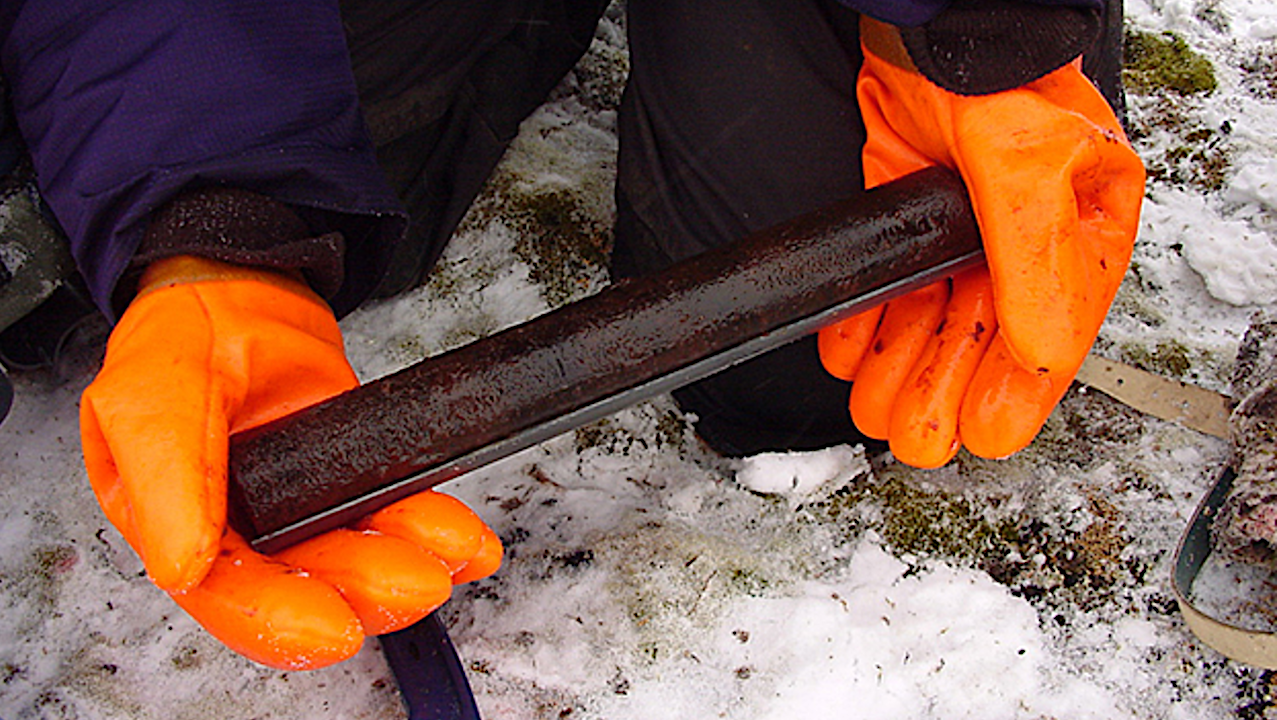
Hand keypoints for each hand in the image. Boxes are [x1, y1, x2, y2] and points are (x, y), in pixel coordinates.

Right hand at [80, 256, 500, 668]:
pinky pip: (395, 514)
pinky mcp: (351, 480)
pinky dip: (437, 531)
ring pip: (361, 557)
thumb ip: (166, 478)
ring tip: (451, 547)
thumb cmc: (180, 339)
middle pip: (310, 585)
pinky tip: (465, 540)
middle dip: (367, 589)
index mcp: (181, 527)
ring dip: (412, 559)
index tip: (334, 627)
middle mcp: (246, 530)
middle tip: (417, 581)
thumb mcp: (151, 396)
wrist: (238, 289)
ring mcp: (304, 508)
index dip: (280, 620)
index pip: (230, 594)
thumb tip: (181, 563)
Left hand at [818, 17, 1144, 466]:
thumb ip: (1036, 258)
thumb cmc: (1000, 74)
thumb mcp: (1029, 163)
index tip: (987, 435)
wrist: (930, 23)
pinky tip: (850, 355)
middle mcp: (1023, 239)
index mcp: (1083, 229)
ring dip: (902, 367)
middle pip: (987, 335)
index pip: (1056, 329)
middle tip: (920, 440)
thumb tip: (1044, 351)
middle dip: (948, 389)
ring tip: (877, 410)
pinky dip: (866, 323)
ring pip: (933, 318)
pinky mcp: (909, 216)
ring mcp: (962, 231)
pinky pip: (890, 285)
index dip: (1020, 390)